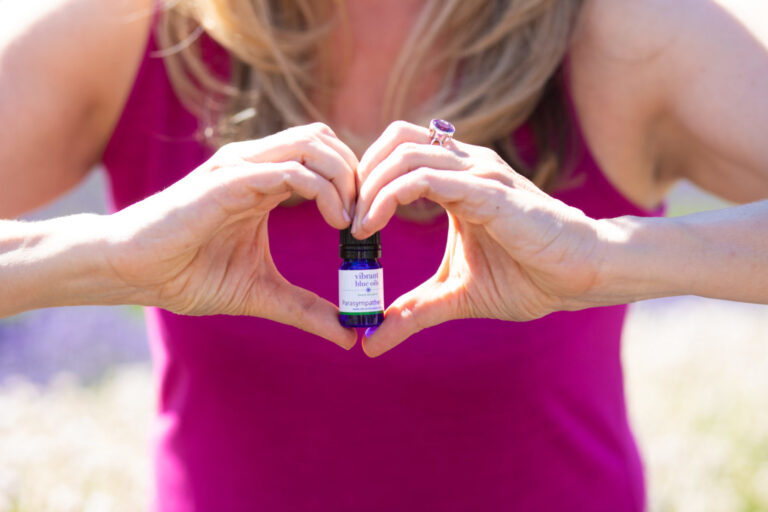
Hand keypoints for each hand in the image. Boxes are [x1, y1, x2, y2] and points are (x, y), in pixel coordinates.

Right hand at [103, 123, 357, 348]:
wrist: (134, 272)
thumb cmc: (188, 275)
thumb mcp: (262, 294)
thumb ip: (307, 309)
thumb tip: (349, 335)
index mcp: (265, 182)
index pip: (324, 158)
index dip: (354, 185)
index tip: (367, 228)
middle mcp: (256, 165)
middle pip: (325, 140)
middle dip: (357, 176)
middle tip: (365, 221)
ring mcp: (241, 168)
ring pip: (312, 144)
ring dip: (345, 179)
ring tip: (351, 223)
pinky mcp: (228, 181)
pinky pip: (288, 169)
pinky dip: (322, 190)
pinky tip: (335, 223)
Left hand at [353, 121, 603, 356]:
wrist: (579, 277)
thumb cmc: (528, 278)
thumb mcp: (454, 296)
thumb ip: (411, 312)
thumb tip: (370, 342)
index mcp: (458, 180)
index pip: (398, 152)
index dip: (366, 179)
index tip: (348, 222)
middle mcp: (465, 166)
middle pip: (395, 138)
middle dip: (361, 174)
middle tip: (345, 218)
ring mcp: (477, 174)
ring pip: (404, 153)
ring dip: (369, 186)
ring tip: (355, 227)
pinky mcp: (486, 191)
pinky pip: (425, 177)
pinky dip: (389, 196)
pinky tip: (371, 227)